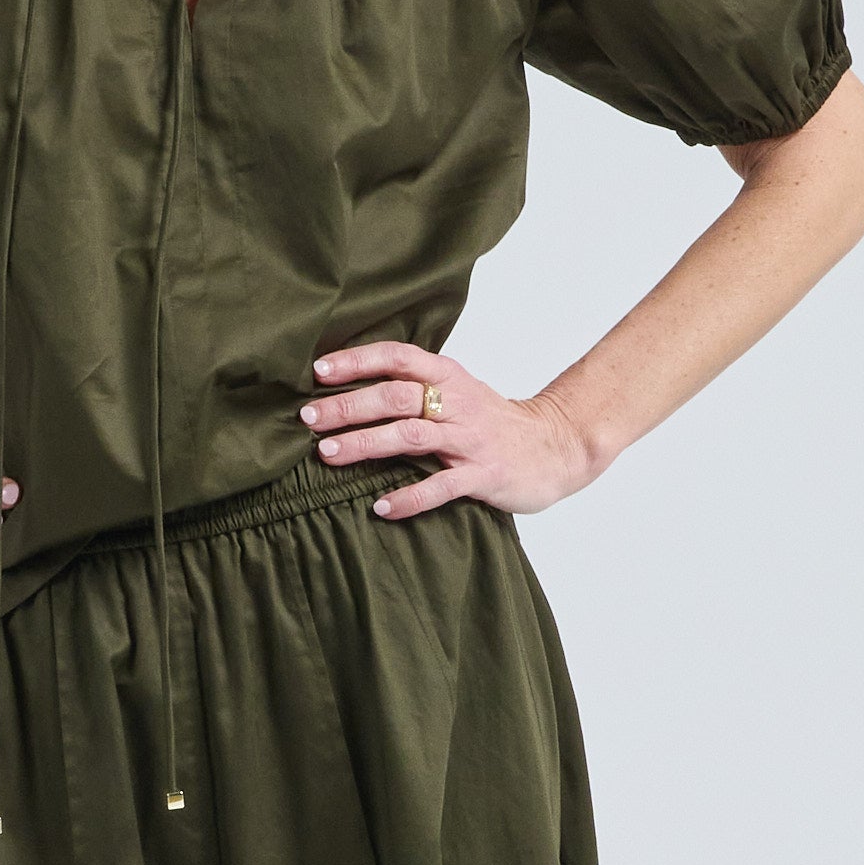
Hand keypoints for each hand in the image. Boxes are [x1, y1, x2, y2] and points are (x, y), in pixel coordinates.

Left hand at [299, 345, 599, 520]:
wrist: (555, 447)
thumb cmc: (493, 422)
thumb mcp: (458, 392)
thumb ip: (415, 386)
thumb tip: (350, 386)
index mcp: (449, 377)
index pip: (398, 357)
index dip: (357, 361)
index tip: (318, 370)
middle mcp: (457, 403)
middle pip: (395, 397)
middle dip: (347, 406)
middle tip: (307, 418)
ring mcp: (471, 440)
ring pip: (410, 436)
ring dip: (365, 444)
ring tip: (327, 454)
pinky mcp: (484, 476)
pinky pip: (441, 487)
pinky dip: (409, 497)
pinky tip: (380, 507)